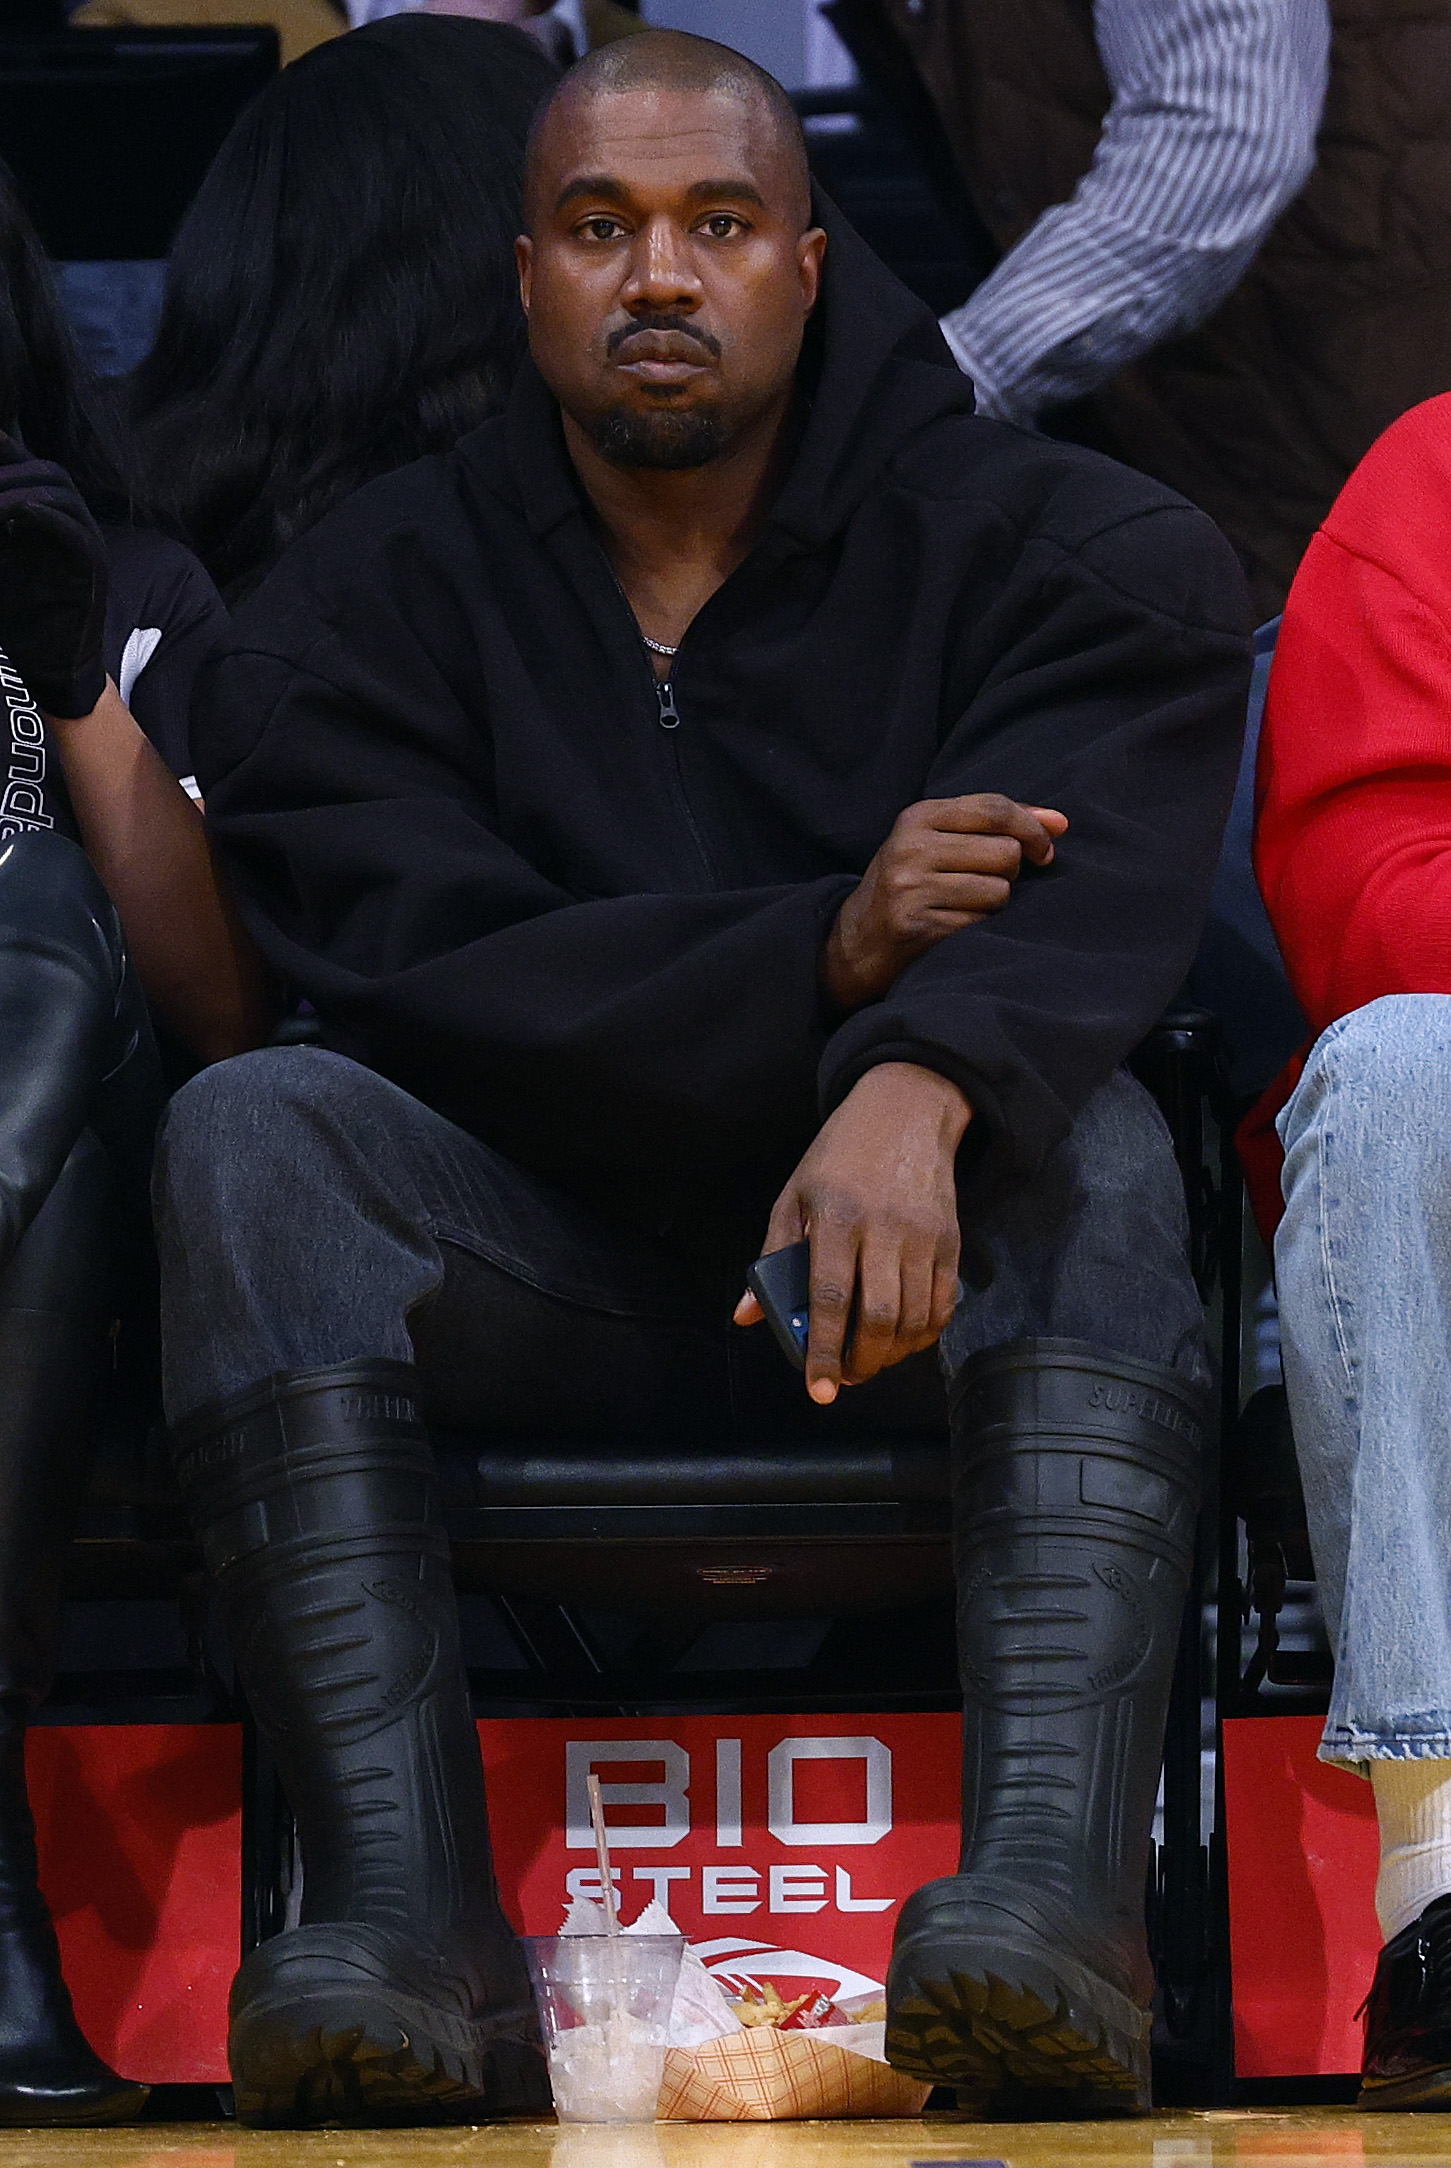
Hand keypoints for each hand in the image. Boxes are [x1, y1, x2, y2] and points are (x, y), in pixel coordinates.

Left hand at [0, 433, 107, 719]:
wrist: (49, 665)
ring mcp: (88, 544)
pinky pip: (75, 533)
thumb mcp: (0, 555)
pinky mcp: (94, 571)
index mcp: (51, 516)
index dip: (5, 451)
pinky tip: (17, 514)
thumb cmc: (21, 613)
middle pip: (48, 472)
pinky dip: (45, 518)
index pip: (31, 465)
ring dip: (19, 491)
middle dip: (8, 471)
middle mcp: (74, 523)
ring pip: (61, 495)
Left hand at [734, 1062, 968, 1402]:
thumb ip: (772, 1257)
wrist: (907, 1110)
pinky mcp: (950, 1240)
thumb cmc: (840, 1155)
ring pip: (914, 1318)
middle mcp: (883, 1229)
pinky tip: (904, 1340)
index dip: (825, 1350)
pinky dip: (924, 1334)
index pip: (831, 1298)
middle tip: (846, 1378)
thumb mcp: (794, 1194)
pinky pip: (943, 1303)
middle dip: (862, 1362)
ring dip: (892, 1355)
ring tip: (871, 1362)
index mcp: (834, 1217)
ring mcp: (922, 1236)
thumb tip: (747, 1315)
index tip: (819, 1388)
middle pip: (879, 1317)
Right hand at [824, 793, 1066, 1009]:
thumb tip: (1061, 823)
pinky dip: (979, 928)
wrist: (856, 941)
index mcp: (917, 817)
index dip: (1032, 828)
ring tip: (965, 905)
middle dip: (1010, 871)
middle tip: (986, 882)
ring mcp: (911, 888)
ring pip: (999, 891)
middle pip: (1004, 852)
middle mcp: (911, 848)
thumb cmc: (911, 884)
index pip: (994, 809)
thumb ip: (998, 825)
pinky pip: (982, 924)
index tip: (1046, 850)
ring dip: (994, 903)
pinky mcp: (917, 926)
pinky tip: (954, 926)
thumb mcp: (940, 841)